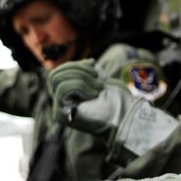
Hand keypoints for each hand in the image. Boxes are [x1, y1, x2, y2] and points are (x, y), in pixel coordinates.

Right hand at [50, 59, 178, 164]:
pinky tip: (94, 95)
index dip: (75, 65)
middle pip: (55, 75)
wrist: (124, 118)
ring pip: (58, 81)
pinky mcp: (62, 115)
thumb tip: (88, 62)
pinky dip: (80, 86)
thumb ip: (89, 71)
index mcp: (67, 93)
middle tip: (97, 78)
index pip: (58, 72)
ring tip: (98, 88)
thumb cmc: (116, 100)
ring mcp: (59, 109)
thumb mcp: (101, 79)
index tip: (94, 67)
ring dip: (81, 79)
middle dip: (78, 70)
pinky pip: (62, 90)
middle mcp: (60, 102)